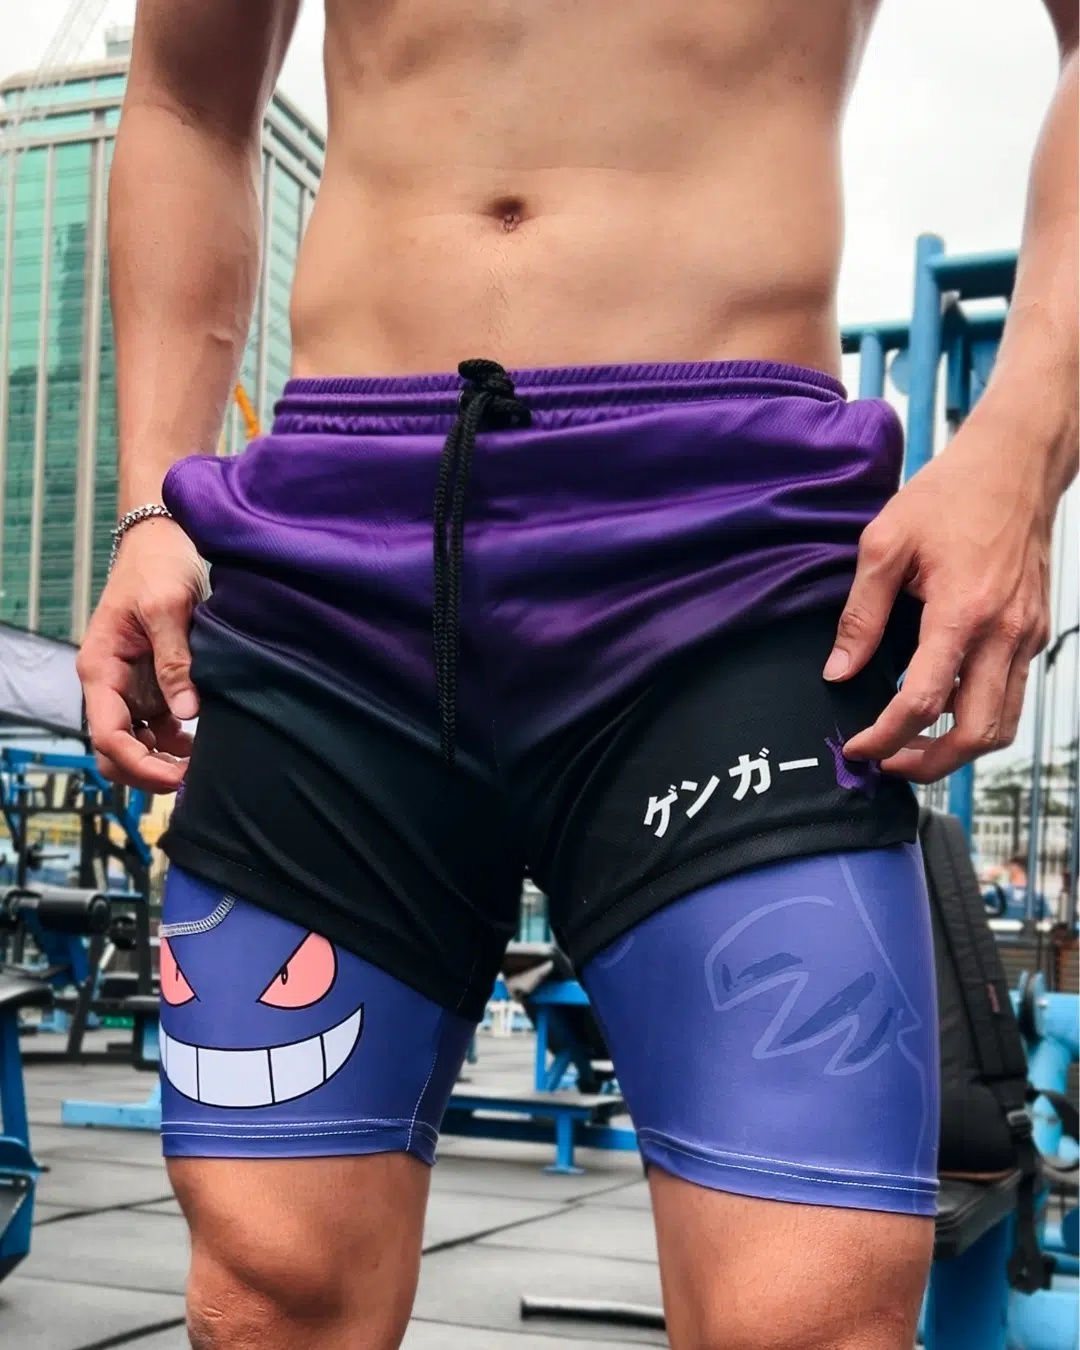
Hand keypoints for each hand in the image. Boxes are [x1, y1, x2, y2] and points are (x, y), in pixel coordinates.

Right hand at [76, 517, 207, 792]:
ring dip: (162, 761)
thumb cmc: (157, 567)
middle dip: (147, 772)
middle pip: (115, 750)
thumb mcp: (168, 607)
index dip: (140, 764)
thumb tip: (187, 712)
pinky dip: (174, 743)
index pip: (109, 735)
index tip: (177, 777)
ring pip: (135, 743)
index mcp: (100, 668)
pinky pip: (156, 727)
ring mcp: (129, 687)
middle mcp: (109, 684)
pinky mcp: (150, 685)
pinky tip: (202, 744)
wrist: (163, 542)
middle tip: (192, 781)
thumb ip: (175, 660)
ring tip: (203, 766)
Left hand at [824, 425, 1052, 782]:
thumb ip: (860, 614)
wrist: (1016, 465)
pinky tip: (938, 704)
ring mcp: (1026, 636)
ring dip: (956, 749)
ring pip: (1002, 724)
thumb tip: (837, 672)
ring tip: (910, 747)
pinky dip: (975, 715)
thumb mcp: (885, 543)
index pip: (921, 700)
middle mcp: (1004, 633)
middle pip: (976, 734)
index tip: (857, 747)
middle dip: (928, 763)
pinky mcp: (1033, 633)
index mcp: (962, 612)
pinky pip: (1010, 695)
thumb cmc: (950, 494)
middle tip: (886, 763)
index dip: (884, 735)